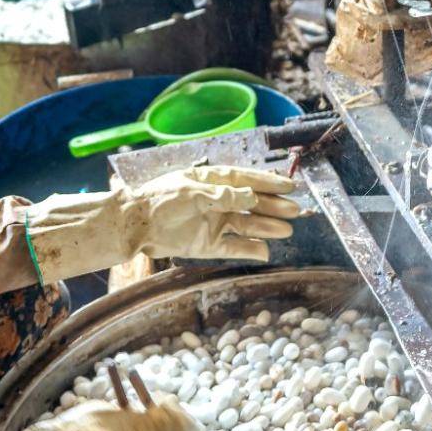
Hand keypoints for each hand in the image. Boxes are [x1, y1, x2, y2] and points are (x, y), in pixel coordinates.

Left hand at [24, 166, 305, 281]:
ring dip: (267, 226)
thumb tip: (247, 197)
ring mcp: (214, 224)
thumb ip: (220, 195)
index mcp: (211, 182)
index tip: (289, 185)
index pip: (245, 180)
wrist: (135, 226)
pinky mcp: (208, 245)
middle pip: (252, 203)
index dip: (268, 182)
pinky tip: (267, 250)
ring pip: (248, 225)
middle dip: (274, 206)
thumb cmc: (159, 201)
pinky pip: (235, 248)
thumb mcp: (190, 192)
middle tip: (296, 210)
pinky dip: (250, 249)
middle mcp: (217, 202)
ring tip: (288, 229)